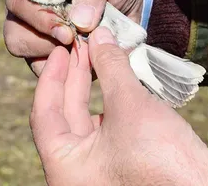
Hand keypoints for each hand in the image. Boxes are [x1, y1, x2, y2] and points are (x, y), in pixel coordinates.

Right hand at [3, 0, 143, 75]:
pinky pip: (45, 73)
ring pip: (28, 57)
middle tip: (75, 42)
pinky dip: (65, 72)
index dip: (38, 18)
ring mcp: (34, 37)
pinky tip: (86, 62)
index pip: (17, 0)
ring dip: (56, 58)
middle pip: (15, 35)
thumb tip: (79, 21)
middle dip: (45, 43)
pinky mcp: (48, 59)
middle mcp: (25, 11)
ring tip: (85, 49)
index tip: (66, 31)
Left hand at [30, 27, 207, 185]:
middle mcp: (76, 173)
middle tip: (84, 46)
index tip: (61, 50)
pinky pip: (105, 126)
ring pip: (87, 119)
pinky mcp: (118, 164)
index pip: (44, 114)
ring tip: (101, 56)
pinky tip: (117, 79)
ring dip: (95, 86)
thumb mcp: (129, 105)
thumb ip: (110, 67)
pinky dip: (110, 101)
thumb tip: (100, 35)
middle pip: (65, 115)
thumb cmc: (162, 155)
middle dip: (76, 77)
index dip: (51, 77)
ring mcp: (97, 170)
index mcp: (65, 168)